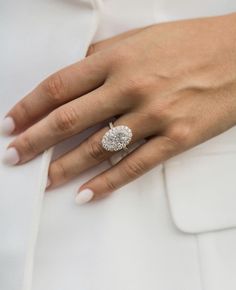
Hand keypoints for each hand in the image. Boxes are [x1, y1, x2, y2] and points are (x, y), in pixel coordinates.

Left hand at [2, 13, 235, 203]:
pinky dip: (108, 183)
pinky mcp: (176, 138)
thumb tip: (72, 75)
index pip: (60, 86)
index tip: (11, 123)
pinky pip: (134, 166)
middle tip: (13, 157)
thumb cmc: (190, 44)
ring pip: (98, 148)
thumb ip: (103, 58)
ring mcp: (154, 116)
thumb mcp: (140, 40)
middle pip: (70, 119)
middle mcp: (131, 87)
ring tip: (42, 180)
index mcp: (118, 59)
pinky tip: (86, 195)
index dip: (29, 107)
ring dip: (65, 167)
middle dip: (36, 140)